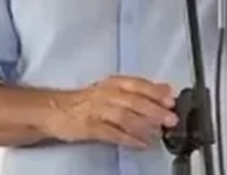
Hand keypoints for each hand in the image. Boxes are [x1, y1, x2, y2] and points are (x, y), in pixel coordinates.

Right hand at [52, 75, 177, 148]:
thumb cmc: (86, 101)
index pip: (137, 84)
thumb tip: (165, 89)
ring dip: (143, 124)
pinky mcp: (89, 127)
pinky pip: (111, 133)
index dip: (155, 91)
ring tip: (157, 132)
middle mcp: (106, 94)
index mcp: (113, 83)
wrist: (55, 109)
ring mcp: (97, 111)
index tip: (171, 99)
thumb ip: (139, 90)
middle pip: (133, 100)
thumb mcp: (113, 89)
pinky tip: (140, 143)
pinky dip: (127, 138)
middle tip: (170, 118)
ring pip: (123, 116)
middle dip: (154, 109)